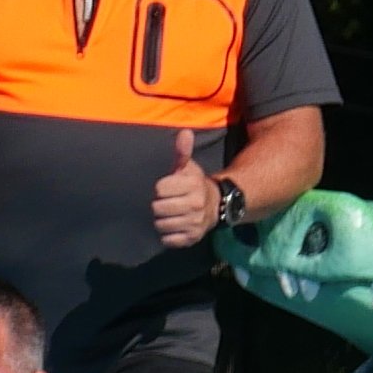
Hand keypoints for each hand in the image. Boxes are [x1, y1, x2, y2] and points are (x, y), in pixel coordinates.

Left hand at [149, 130, 217, 249]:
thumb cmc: (192, 184)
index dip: (158, 189)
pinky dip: (166, 235)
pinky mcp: (192, 238)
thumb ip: (182, 152)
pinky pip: (168, 240)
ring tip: (166, 214)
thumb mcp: (188, 167)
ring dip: (160, 220)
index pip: (160, 189)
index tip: (163, 188)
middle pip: (158, 208)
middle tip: (162, 203)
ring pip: (161, 225)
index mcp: (192, 184)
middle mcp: (195, 204)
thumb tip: (184, 132)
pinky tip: (171, 226)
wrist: (215, 205)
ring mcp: (194, 222)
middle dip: (157, 205)